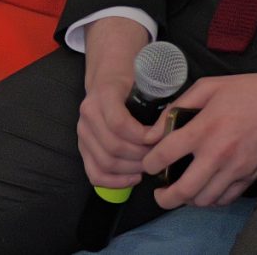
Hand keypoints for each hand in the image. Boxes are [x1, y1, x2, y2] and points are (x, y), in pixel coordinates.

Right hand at [76, 16, 155, 189]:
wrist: (108, 75)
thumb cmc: (131, 78)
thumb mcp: (145, 78)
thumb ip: (157, 96)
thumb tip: (173, 122)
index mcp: (104, 94)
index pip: (119, 124)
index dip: (141, 137)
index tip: (158, 139)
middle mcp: (88, 114)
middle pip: (113, 147)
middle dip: (140, 156)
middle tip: (158, 156)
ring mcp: (83, 132)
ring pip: (105, 162)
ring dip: (130, 170)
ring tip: (148, 166)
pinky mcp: (83, 147)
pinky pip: (94, 172)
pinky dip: (114, 182)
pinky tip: (133, 178)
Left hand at [146, 43, 256, 210]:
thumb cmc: (247, 90)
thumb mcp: (209, 87)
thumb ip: (179, 106)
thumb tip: (156, 129)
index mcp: (205, 128)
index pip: (166, 154)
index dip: (150, 163)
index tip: (148, 164)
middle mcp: (219, 154)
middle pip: (183, 190)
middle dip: (164, 197)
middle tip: (158, 193)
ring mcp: (236, 169)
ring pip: (204, 199)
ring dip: (188, 199)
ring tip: (181, 190)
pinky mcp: (250, 177)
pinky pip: (226, 199)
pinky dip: (211, 199)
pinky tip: (205, 189)